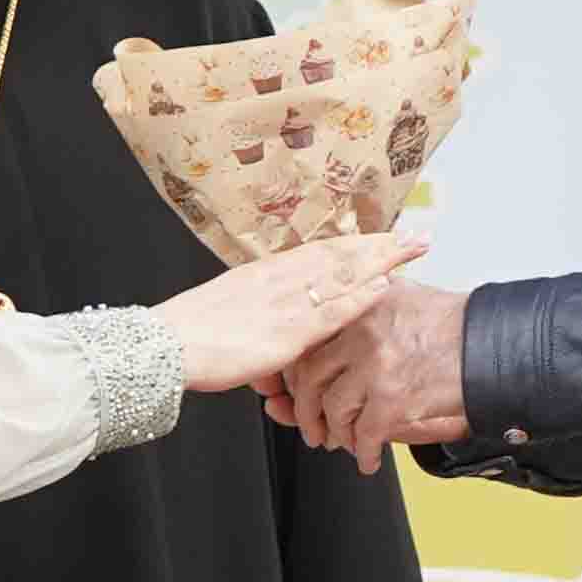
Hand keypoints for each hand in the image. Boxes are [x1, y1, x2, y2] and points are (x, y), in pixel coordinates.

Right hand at [158, 233, 427, 393]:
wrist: (166, 346)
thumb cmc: (189, 336)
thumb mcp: (229, 312)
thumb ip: (258, 312)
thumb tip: (276, 323)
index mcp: (264, 273)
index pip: (320, 251)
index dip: (355, 243)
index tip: (382, 237)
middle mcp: (279, 278)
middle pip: (340, 254)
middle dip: (380, 244)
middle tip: (415, 236)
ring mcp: (286, 302)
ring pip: (344, 273)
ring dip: (382, 260)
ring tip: (413, 250)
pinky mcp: (288, 330)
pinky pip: (332, 309)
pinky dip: (361, 296)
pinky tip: (385, 286)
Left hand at [276, 282, 470, 471]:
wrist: (491, 346)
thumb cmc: (454, 325)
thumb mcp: (403, 295)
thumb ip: (367, 302)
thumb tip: (333, 325)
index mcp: (360, 304)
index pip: (308, 341)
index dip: (296, 374)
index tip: (296, 390)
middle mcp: (362, 331)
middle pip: (311, 378)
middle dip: (306, 410)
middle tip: (312, 426)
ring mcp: (375, 366)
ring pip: (334, 409)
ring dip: (336, 434)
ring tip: (343, 443)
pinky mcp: (393, 398)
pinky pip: (364, 434)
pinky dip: (363, 453)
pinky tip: (368, 459)